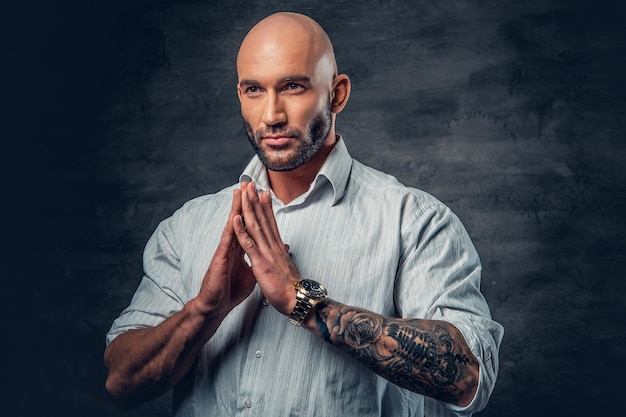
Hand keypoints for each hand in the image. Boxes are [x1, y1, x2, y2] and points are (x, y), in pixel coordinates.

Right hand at [191, 188, 255, 318]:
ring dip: (236, 208)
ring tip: (239, 191)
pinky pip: (227, 242)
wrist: (216, 305)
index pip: (249, 225)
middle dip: (245, 202)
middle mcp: (233, 246)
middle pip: (240, 220)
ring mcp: (225, 251)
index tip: (260, 195)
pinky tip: (233, 217)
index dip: (255, 210)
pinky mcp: (220, 259)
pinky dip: (231, 229)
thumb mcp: (251, 273)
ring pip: (232, 226)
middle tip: (249, 183)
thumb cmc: (230, 290)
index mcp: (241, 249)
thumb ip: (258, 261)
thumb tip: (270, 254)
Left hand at [233, 182, 299, 314]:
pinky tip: (236, 217)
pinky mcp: (260, 261)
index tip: (263, 192)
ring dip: (248, 207)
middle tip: (251, 183)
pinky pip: (248, 243)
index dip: (266, 206)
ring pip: (255, 225)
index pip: (271, 222)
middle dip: (256, 200)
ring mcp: (266, 252)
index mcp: (278, 247)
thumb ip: (284, 255)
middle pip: (263, 218)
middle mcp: (273, 245)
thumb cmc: (292, 287)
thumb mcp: (287, 267)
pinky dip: (241, 229)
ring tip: (244, 192)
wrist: (297, 299)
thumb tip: (286, 249)